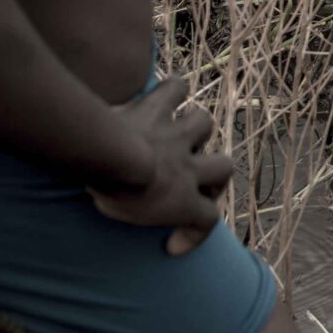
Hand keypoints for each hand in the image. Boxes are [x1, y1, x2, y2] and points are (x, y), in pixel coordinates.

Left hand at [88, 76, 231, 256]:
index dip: (196, 234)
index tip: (172, 245)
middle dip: (213, 172)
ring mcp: (176, 134)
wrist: (108, 154)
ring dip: (192, 128)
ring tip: (177, 131)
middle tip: (193, 177)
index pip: (208, 220)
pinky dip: (172, 90)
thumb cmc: (110, 192)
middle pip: (224, 168)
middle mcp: (188, 166)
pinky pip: (176, 87)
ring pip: (204, 123)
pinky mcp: (157, 107)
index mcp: (183, 200)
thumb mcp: (123, 214)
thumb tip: (128, 201)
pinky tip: (165, 94)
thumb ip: (136, 207)